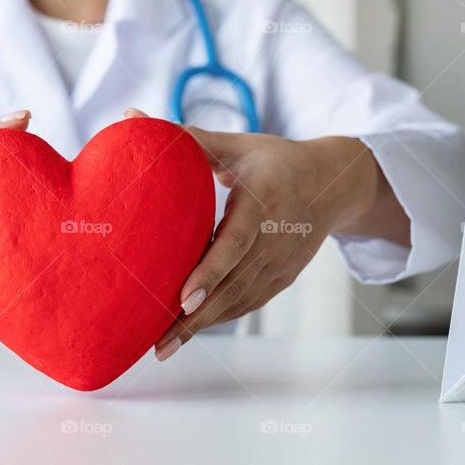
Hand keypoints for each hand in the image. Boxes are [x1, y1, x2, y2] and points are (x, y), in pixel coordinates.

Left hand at [123, 108, 408, 360]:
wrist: (334, 185)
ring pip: (240, 302)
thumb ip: (184, 137)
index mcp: (264, 201)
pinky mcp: (282, 280)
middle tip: (158, 342)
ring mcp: (282, 264)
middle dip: (195, 317)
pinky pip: (247, 304)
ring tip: (163, 347)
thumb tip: (130, 117)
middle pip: (233, 285)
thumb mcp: (236, 145)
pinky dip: (218, 319)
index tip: (182, 298)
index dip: (209, 273)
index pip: (235, 244)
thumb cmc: (275, 160)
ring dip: (202, 327)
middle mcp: (277, 239)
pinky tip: (187, 332)